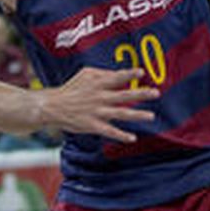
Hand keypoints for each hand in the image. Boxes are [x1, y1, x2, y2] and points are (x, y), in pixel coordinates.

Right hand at [40, 67, 159, 142]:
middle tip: (156, 93)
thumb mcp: (85, 74)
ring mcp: (97, 112)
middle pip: (124, 95)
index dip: (129, 74)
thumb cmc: (71, 89)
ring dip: (137, 115)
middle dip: (141, 94)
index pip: (117, 77)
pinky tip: (132, 138)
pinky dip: (121, 135)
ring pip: (120, 113)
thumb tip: (118, 73)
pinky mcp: (92, 125)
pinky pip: (109, 131)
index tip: (142, 72)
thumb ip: (102, 73)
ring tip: (151, 116)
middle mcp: (100, 97)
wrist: (53, 106)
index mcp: (98, 83)